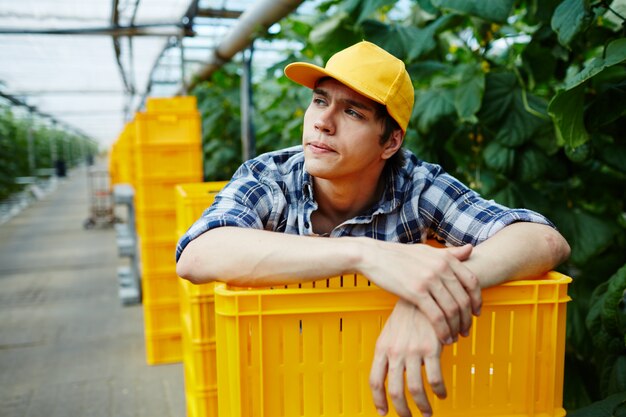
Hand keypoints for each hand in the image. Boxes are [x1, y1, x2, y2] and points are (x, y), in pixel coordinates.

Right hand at [360, 241, 480, 343]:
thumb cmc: (398, 255)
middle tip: (466, 331)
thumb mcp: (426, 250)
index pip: (472, 282)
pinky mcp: (416, 292)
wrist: (373, 256)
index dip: (477, 300)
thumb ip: (450, 253)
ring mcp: (429, 280)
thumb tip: (471, 249)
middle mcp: (441, 268)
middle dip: (468, 319)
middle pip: (464, 299)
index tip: (476, 312)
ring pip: (452, 310)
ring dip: (456, 327)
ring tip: (455, 337)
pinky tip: (443, 338)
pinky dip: (443, 330)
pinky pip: (437, 316)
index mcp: (445, 258)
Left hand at [369, 299, 444, 416]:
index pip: (375, 381)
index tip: (383, 412)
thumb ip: (388, 353)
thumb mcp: (390, 332)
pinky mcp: (431, 348)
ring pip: (415, 389)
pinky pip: (434, 378)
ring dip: (422, 406)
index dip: (378, 400)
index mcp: (382, 348)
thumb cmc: (408, 315)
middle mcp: (395, 351)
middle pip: (394, 390)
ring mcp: (412, 351)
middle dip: (402, 410)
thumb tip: (389, 376)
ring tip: (427, 413)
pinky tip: (442, 393)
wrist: (424, 294)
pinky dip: (438, 390)